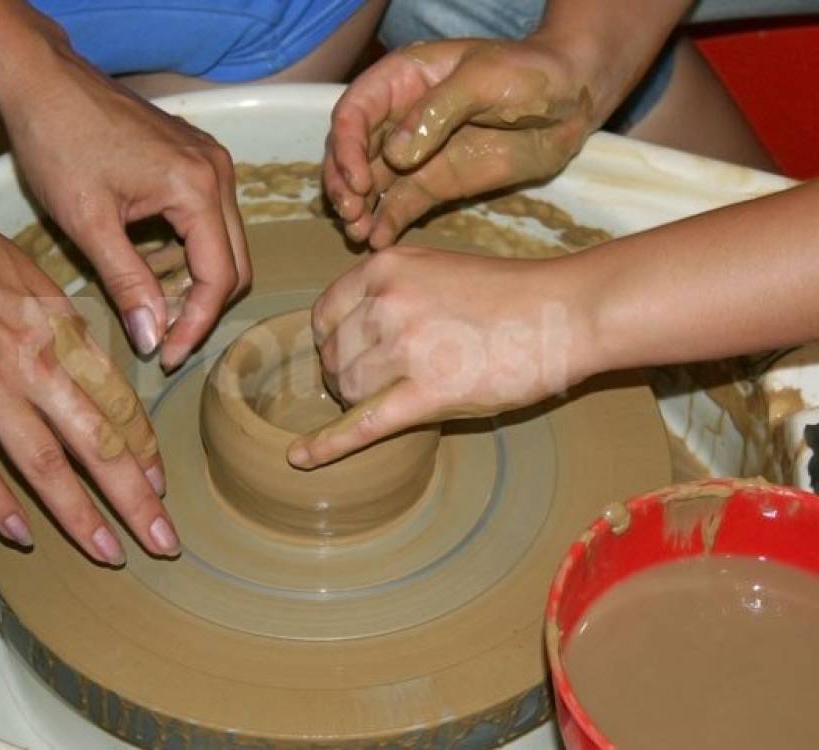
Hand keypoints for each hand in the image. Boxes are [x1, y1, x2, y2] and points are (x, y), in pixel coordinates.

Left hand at [0, 50, 250, 368]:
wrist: (43, 80)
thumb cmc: (57, 141)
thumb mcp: (88, 222)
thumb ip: (127, 283)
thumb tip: (153, 339)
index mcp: (198, 187)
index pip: (220, 276)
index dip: (197, 325)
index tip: (167, 356)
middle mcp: (218, 173)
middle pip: (235, 264)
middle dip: (202, 308)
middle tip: (161, 339)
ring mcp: (211, 163)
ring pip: (225, 244)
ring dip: (194, 281)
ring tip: (151, 306)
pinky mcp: (196, 159)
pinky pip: (209, 220)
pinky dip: (187, 252)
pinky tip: (150, 265)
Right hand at [0, 148, 178, 562]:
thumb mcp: (25, 274)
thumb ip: (56, 324)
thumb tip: (81, 358)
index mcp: (61, 329)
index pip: (117, 403)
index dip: (143, 450)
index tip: (161, 485)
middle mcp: (35, 363)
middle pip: (98, 444)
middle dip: (137, 499)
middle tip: (166, 541)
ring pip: (47, 466)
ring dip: (82, 517)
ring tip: (111, 554)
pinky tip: (22, 536)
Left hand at [287, 244, 593, 466]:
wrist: (563, 312)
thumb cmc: (505, 293)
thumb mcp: (435, 268)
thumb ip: (390, 290)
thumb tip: (350, 328)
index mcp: (384, 268)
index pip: (324, 315)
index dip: (332, 341)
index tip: (347, 354)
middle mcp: (387, 303)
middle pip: (333, 357)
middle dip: (347, 374)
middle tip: (383, 380)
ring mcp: (407, 347)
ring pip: (348, 389)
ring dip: (361, 400)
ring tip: (398, 395)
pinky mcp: (430, 392)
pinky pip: (364, 424)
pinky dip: (327, 445)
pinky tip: (300, 458)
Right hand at [324, 38, 596, 248]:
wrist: (570, 103)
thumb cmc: (531, 74)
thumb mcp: (484, 80)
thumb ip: (438, 112)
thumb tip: (396, 154)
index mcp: (401, 81)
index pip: (353, 113)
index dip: (346, 147)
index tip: (358, 180)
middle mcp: (397, 119)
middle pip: (350, 152)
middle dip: (344, 184)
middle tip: (351, 213)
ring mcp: (414, 155)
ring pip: (367, 184)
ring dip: (357, 209)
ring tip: (358, 234)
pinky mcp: (433, 184)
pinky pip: (398, 206)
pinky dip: (385, 224)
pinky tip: (378, 242)